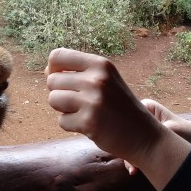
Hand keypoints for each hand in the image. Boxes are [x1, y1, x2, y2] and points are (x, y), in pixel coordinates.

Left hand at [46, 48, 190, 189]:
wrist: (144, 135)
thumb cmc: (119, 106)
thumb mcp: (105, 80)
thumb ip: (79, 72)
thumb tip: (47, 71)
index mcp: (100, 64)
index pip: (57, 56)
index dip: (53, 69)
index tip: (64, 81)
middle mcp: (96, 79)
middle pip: (52, 80)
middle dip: (60, 93)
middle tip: (80, 102)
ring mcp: (92, 101)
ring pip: (53, 100)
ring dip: (64, 109)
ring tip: (84, 112)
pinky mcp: (88, 122)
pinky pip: (61, 121)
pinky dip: (72, 126)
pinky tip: (89, 125)